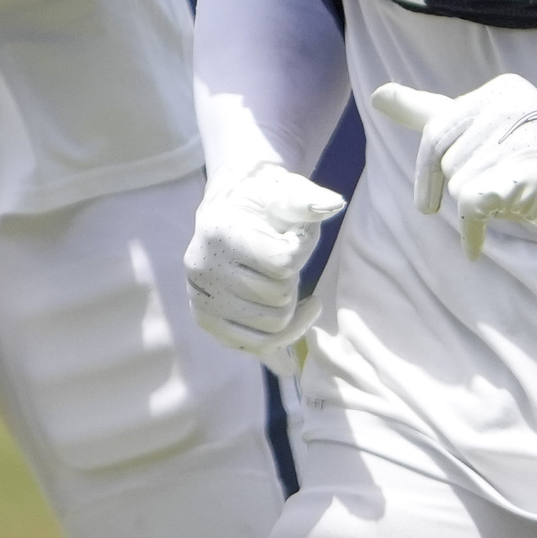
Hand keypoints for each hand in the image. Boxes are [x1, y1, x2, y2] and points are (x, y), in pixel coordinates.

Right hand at [185, 161, 343, 358]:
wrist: (228, 212)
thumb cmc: (263, 202)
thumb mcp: (284, 191)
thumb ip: (308, 200)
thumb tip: (334, 204)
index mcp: (221, 233)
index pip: (283, 263)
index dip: (302, 250)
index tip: (295, 235)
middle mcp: (203, 269)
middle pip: (280, 297)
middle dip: (293, 278)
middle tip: (283, 258)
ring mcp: (202, 299)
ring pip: (274, 325)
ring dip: (287, 304)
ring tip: (278, 279)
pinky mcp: (206, 320)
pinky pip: (260, 345)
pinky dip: (285, 332)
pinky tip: (293, 310)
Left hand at [372, 73, 536, 255]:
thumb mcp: (499, 127)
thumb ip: (436, 111)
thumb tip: (379, 93)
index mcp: (499, 92)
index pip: (440, 120)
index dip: (421, 143)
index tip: (390, 117)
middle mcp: (503, 106)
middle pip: (440, 155)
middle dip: (439, 186)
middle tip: (444, 209)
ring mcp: (512, 136)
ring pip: (454, 182)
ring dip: (469, 208)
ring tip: (501, 209)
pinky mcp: (516, 170)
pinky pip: (468, 204)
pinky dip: (470, 231)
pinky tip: (477, 243)